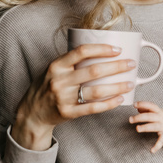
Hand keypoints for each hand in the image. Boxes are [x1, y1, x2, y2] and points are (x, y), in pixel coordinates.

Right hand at [12, 44, 136, 149]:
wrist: (32, 112)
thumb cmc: (47, 86)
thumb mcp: (54, 69)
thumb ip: (72, 61)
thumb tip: (101, 50)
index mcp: (56, 65)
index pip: (82, 52)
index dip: (102, 49)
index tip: (118, 49)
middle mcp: (59, 80)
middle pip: (94, 71)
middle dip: (117, 66)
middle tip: (131, 64)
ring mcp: (63, 98)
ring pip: (96, 91)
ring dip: (117, 87)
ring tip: (130, 83)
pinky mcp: (68, 113)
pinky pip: (93, 108)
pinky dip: (109, 104)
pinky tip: (120, 99)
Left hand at [129, 101, 162, 152]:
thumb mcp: (157, 112)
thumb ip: (147, 109)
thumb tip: (137, 107)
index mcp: (159, 111)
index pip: (151, 106)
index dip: (143, 104)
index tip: (134, 105)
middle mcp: (161, 118)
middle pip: (150, 116)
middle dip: (140, 117)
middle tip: (130, 120)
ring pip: (154, 126)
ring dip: (145, 127)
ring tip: (137, 129)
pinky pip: (161, 141)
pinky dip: (157, 146)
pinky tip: (152, 151)